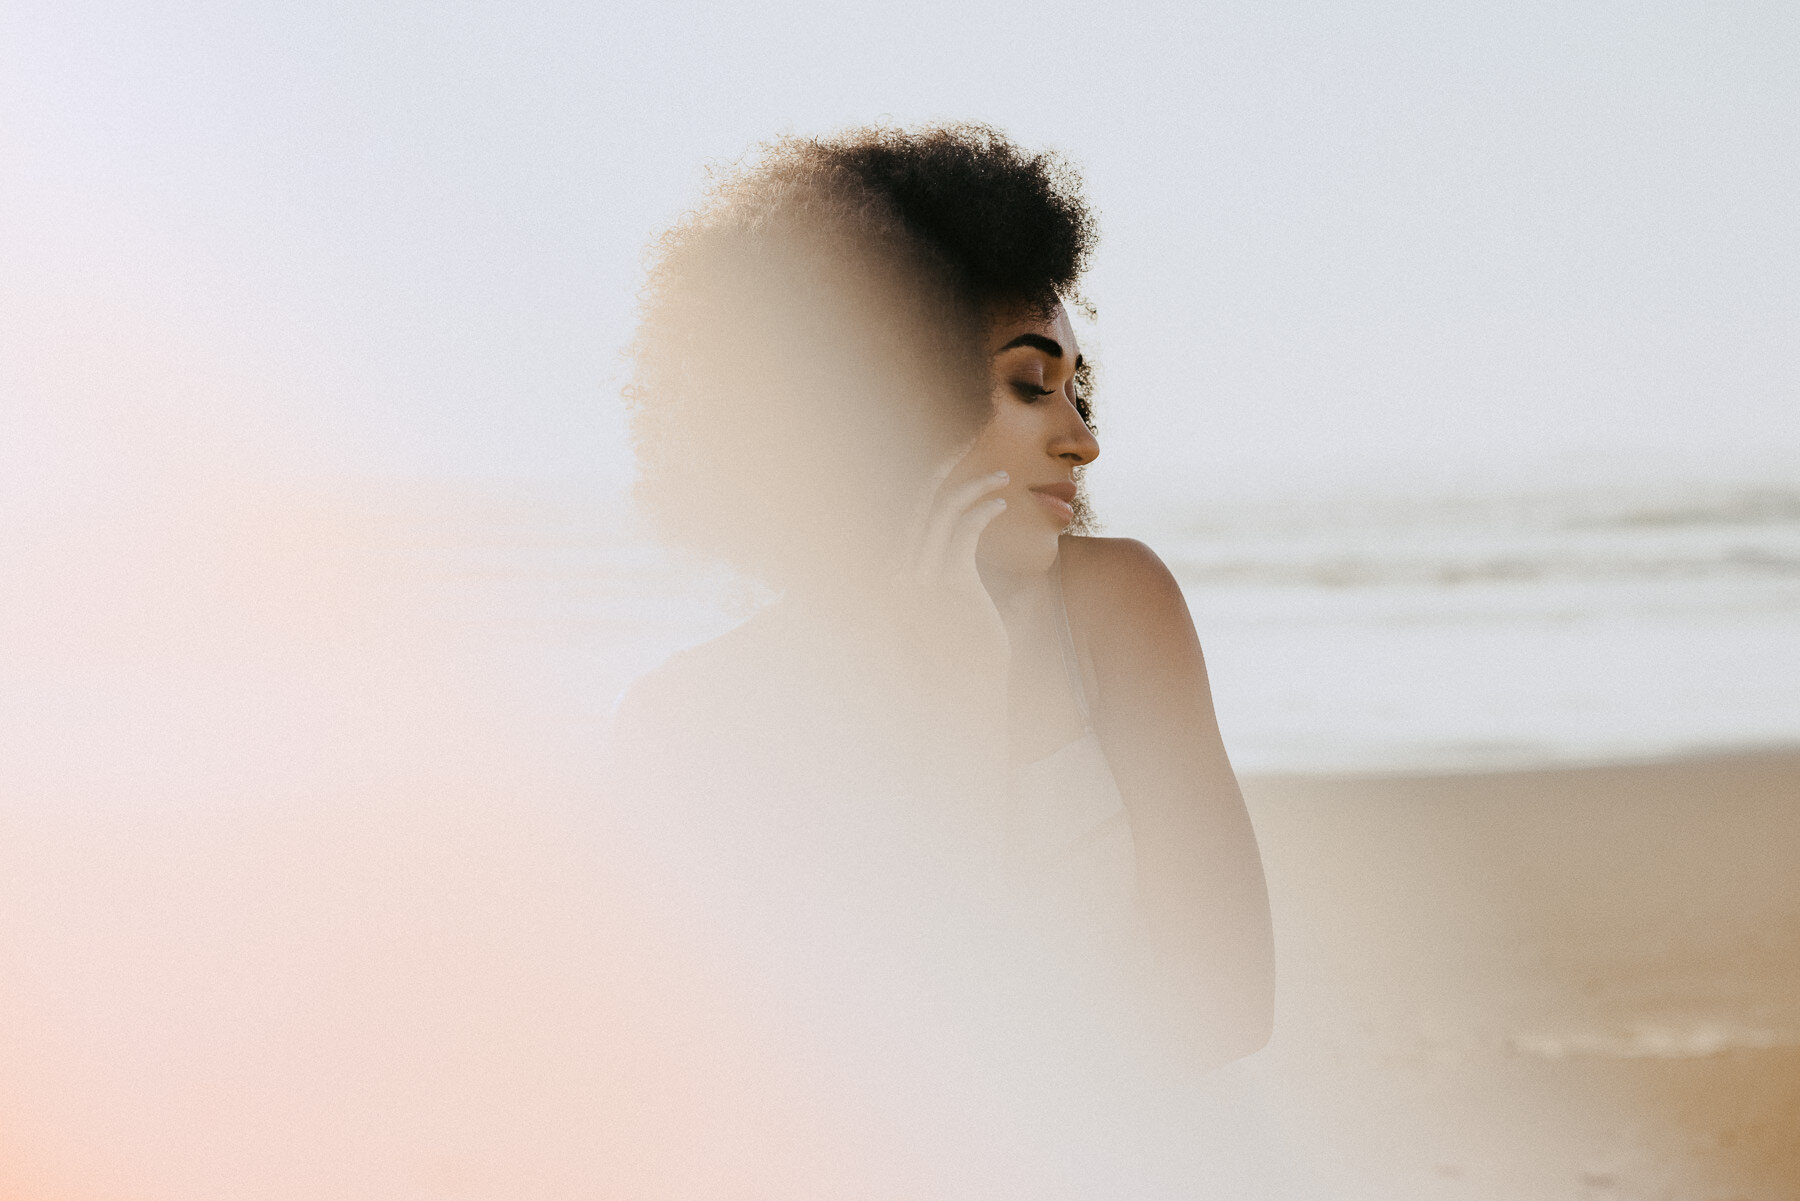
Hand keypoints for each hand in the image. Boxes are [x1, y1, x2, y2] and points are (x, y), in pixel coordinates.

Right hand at [887, 459, 1011, 702]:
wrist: (961, 701)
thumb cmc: (957, 665)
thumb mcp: (945, 619)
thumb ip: (945, 586)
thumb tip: (961, 558)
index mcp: (892, 579)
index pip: (904, 517)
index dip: (925, 487)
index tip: (949, 469)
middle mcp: (899, 574)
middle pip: (918, 505)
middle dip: (942, 471)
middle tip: (966, 446)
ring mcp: (921, 577)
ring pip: (944, 510)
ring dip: (974, 486)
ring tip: (1001, 477)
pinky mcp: (950, 581)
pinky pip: (965, 527)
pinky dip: (983, 508)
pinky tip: (1000, 504)